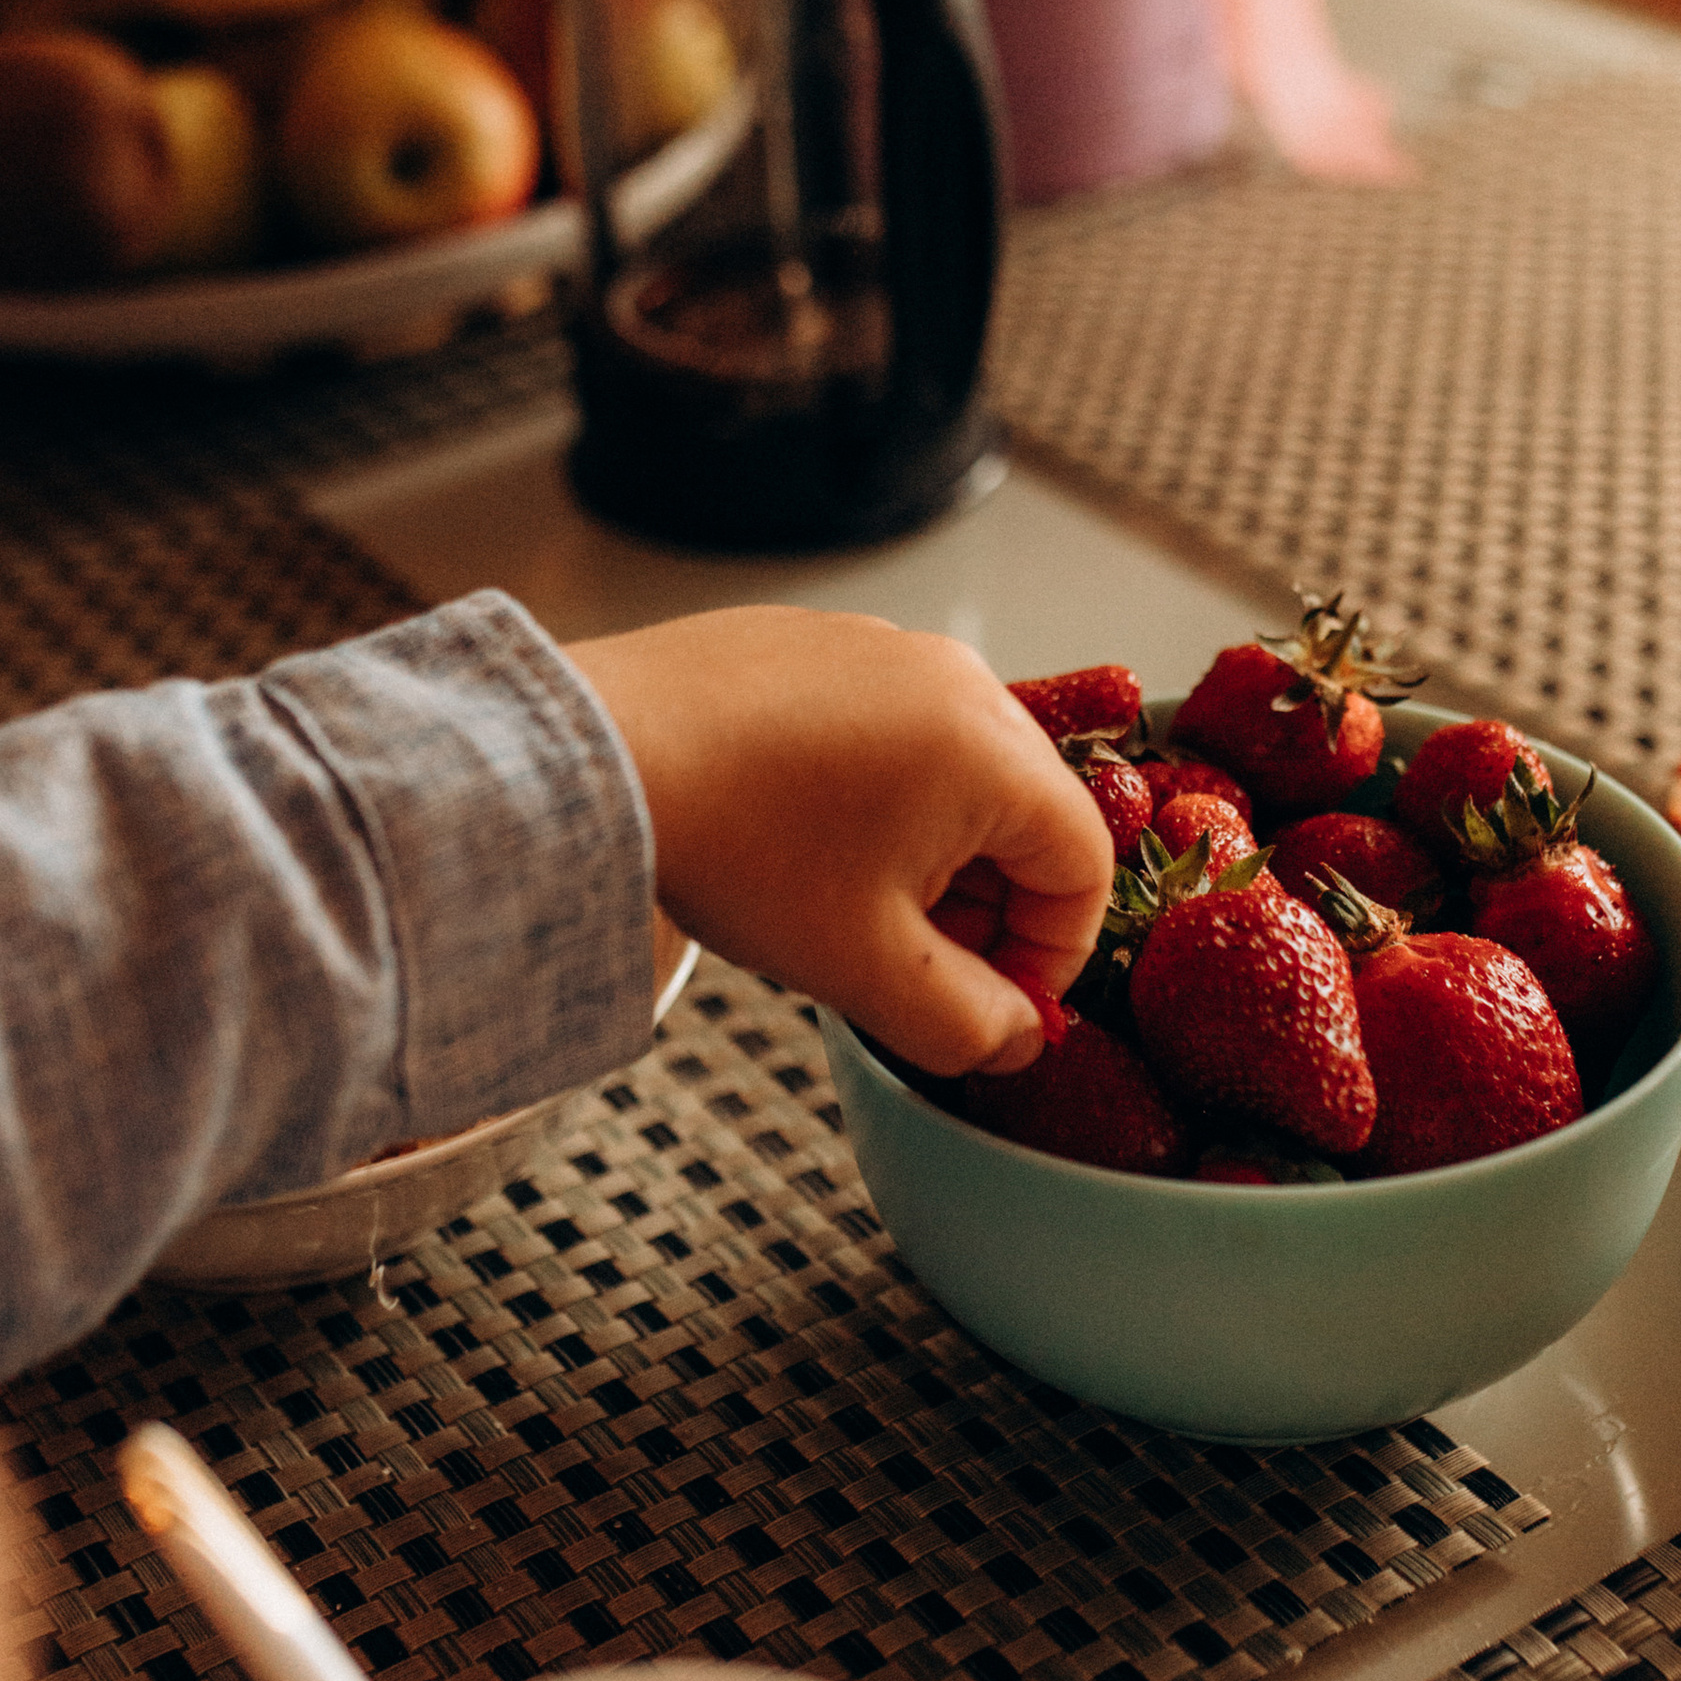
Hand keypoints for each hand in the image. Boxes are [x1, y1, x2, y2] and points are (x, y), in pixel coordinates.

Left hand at [565, 611, 1111, 1077]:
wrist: (595, 754)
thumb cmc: (735, 848)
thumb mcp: (867, 970)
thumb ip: (968, 1025)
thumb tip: (1017, 1039)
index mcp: (993, 752)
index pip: (1085, 866)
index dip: (1053, 956)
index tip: (994, 1005)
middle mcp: (956, 678)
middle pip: (1025, 813)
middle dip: (990, 906)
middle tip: (919, 967)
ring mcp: (884, 647)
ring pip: (955, 772)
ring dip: (931, 854)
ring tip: (848, 906)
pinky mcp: (819, 640)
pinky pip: (885, 729)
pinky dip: (873, 795)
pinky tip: (797, 841)